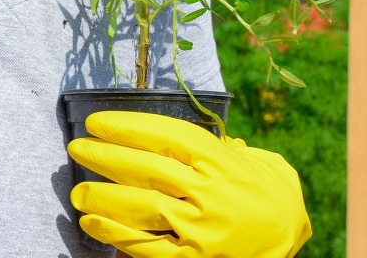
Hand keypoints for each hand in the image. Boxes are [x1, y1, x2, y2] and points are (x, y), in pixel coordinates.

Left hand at [68, 111, 311, 257]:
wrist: (289, 235)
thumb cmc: (266, 191)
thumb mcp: (248, 157)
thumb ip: (212, 143)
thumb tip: (170, 133)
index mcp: (221, 160)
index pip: (165, 135)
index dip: (127, 126)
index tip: (97, 122)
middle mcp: (209, 191)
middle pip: (147, 168)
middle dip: (106, 157)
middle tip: (77, 148)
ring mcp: (200, 228)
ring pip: (142, 208)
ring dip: (103, 197)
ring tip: (77, 191)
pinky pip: (146, 247)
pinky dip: (115, 234)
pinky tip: (92, 223)